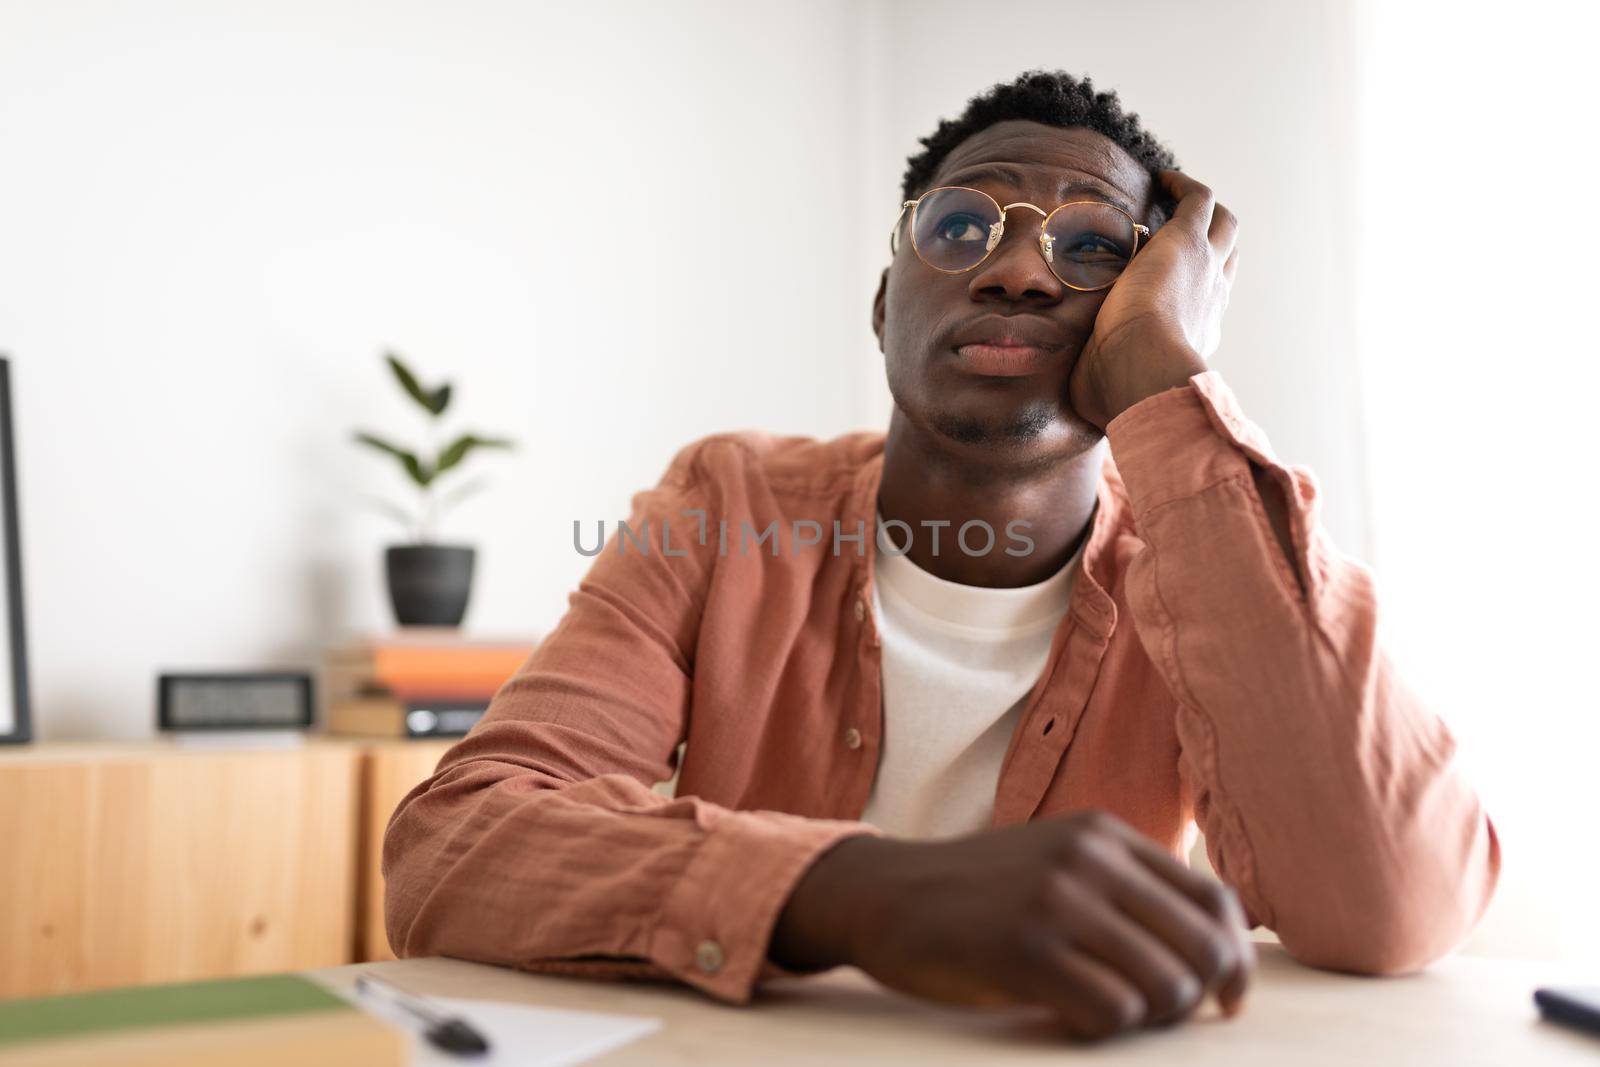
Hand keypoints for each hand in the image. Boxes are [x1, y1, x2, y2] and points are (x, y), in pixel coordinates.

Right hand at [769, 810, 1254, 1041]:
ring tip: (1105, 1011)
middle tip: (1160, 1016)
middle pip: (1204, 947)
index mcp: (1106, 834)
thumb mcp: (1058, 863)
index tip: (1226, 999)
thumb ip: (1124, 887)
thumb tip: (1217, 948)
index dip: (1236, 959)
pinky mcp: (1025, 948)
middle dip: (1197, 998)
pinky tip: (1067, 1015)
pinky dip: (1102, 1028)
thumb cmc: (979, 896)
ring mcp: (1057, 901)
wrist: (885, 895)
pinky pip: (1112, 1011)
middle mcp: (1090, 859)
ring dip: (1148, 1018)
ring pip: (1166, 985)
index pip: (1214, 899)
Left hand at [1069, 170, 1238, 428]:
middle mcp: (1211, 299)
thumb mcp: (1106, 387)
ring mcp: (1205, 267)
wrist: (1141, 369)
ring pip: (1224, 225)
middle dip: (1211, 241)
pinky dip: (1184, 186)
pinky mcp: (1187, 240)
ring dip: (1202, 207)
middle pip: (1227, 258)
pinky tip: (1161, 179)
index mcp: (1196, 334)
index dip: (1191, 287)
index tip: (1166, 280)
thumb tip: (1069, 400)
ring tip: (1173, 193)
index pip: (1203, 303)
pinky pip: (1199, 198)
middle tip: (1180, 226)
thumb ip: (1094, 384)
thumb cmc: (1119, 391)